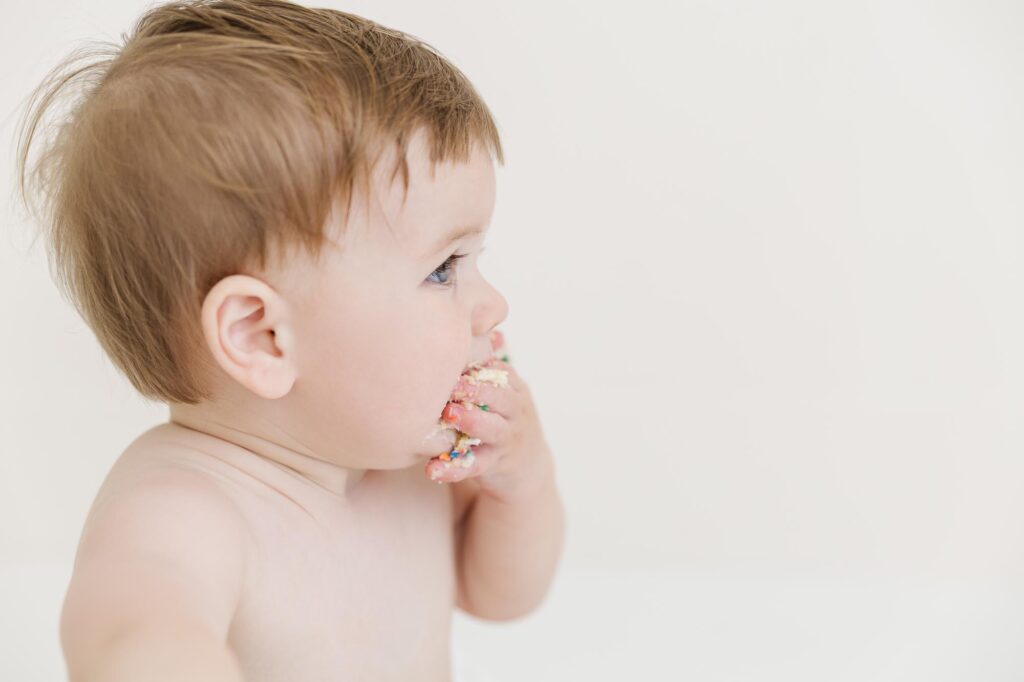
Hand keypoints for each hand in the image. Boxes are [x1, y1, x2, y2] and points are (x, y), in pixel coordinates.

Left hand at [425, 332, 552, 501]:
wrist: (526, 466)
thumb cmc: (502, 417)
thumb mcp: (501, 388)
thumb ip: (487, 361)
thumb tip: (481, 321)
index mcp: (512, 387)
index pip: (499, 370)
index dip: (479, 362)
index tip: (452, 351)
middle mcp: (514, 410)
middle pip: (501, 396)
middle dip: (479, 389)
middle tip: (453, 383)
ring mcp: (507, 438)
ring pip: (493, 430)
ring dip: (472, 422)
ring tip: (450, 416)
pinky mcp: (496, 465)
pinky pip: (475, 466)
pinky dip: (453, 468)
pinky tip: (432, 469)